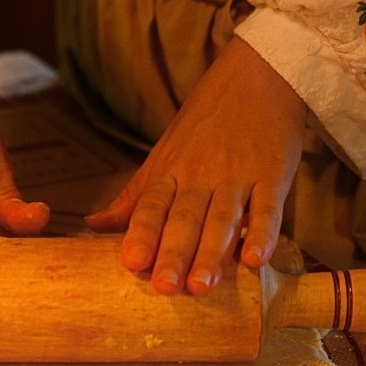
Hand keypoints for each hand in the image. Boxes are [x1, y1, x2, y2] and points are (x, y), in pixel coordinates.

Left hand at [85, 37, 305, 294]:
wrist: (257, 77)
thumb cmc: (204, 125)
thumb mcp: (163, 156)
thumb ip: (133, 198)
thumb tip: (92, 225)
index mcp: (170, 171)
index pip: (152, 205)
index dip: (142, 233)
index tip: (131, 263)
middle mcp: (201, 174)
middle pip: (185, 217)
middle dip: (173, 252)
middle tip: (164, 288)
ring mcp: (238, 175)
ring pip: (223, 218)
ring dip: (213, 253)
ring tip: (201, 286)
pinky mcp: (273, 175)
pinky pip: (268, 207)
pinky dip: (263, 232)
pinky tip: (256, 260)